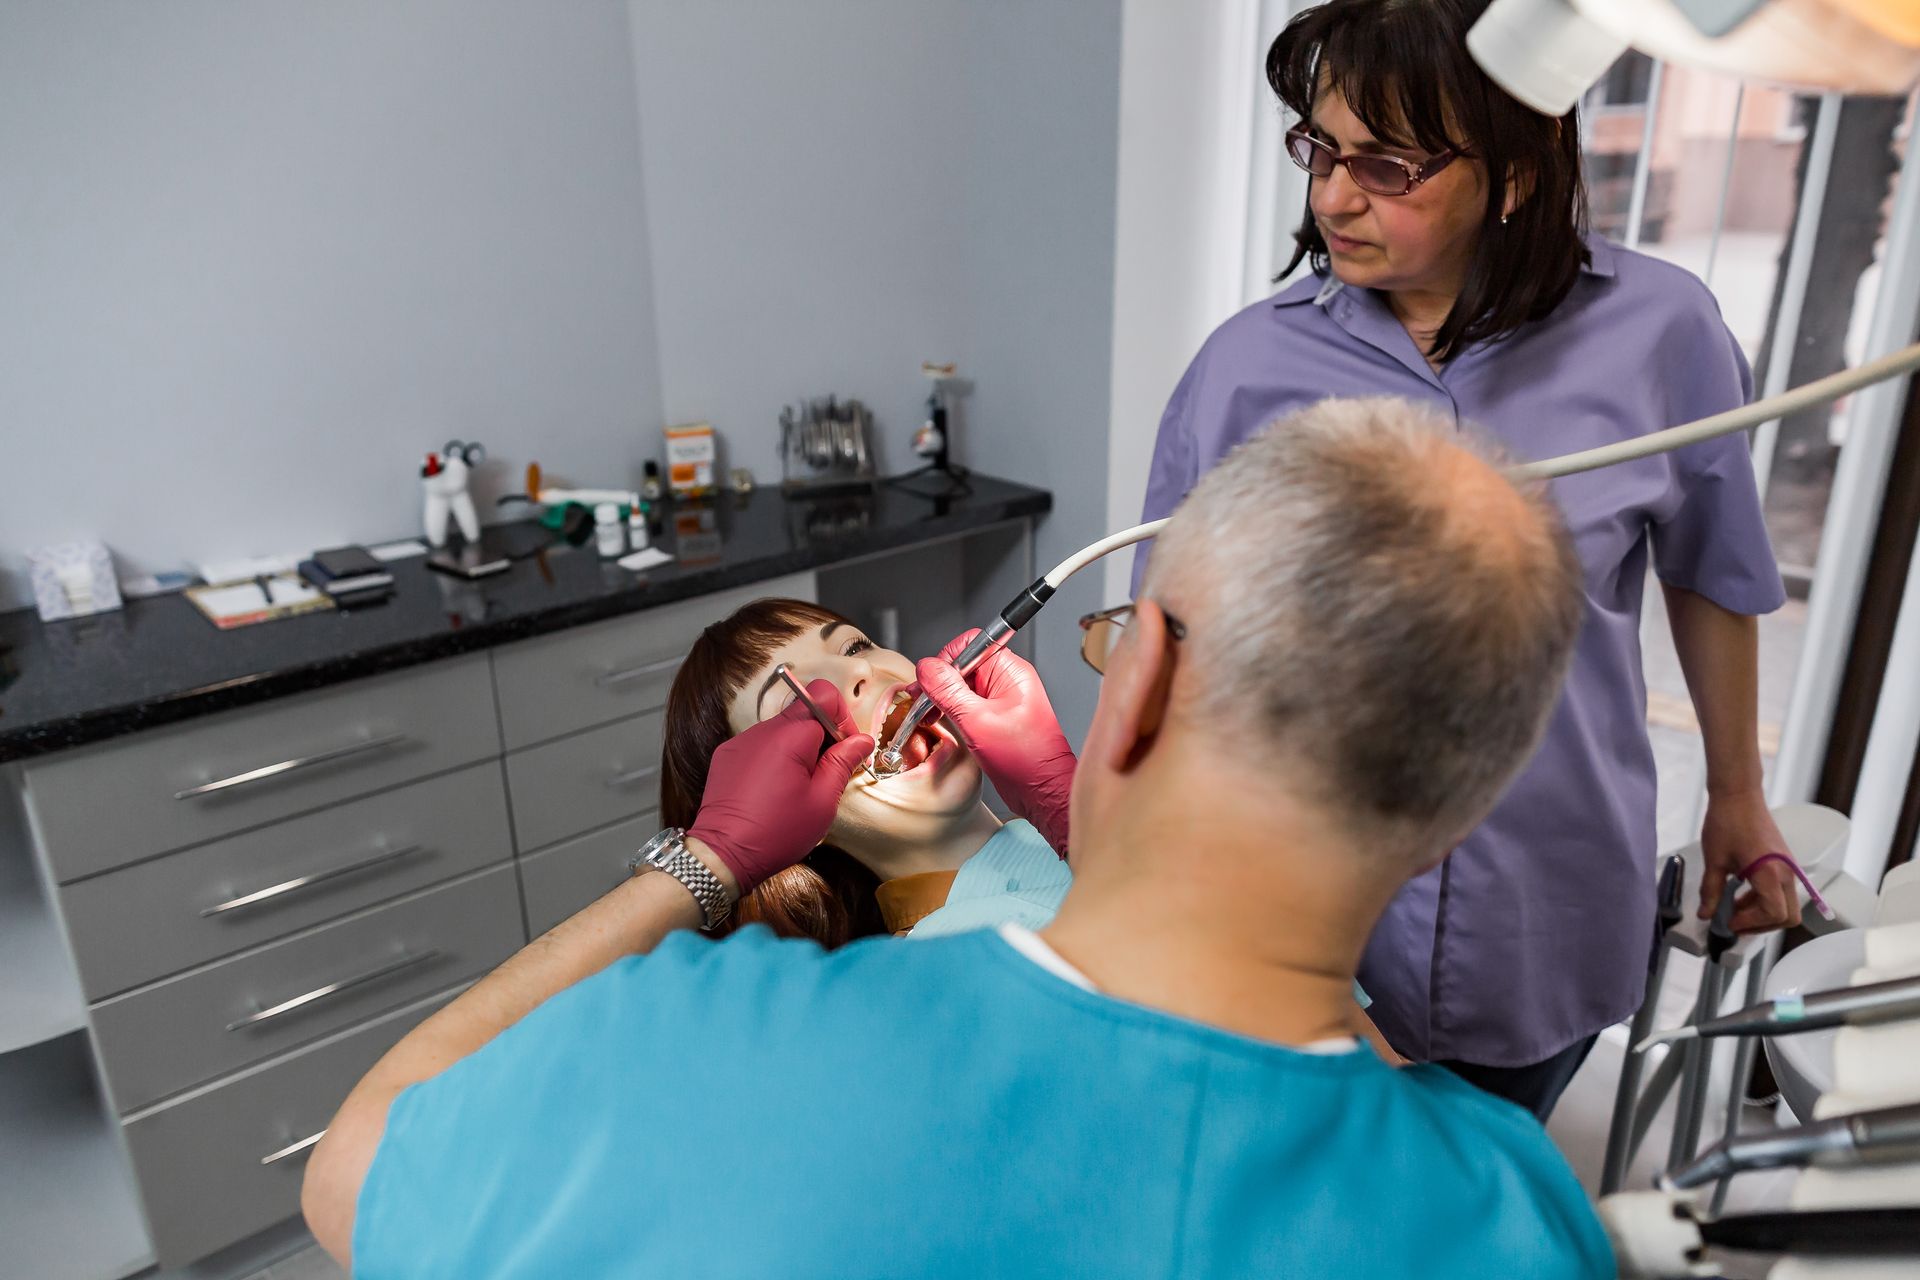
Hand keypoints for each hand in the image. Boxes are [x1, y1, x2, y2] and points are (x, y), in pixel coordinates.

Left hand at [688, 680, 873, 892]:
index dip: (841, 719)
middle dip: (822, 737)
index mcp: (789, 736)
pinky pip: (761, 745)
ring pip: (782, 730)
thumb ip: (843, 763)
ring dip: (798, 749)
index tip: (843, 749)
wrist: (722, 855)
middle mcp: (762, 730)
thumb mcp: (822, 802)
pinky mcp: (727, 756)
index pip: (824, 696)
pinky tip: (774, 790)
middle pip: (803, 713)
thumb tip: (862, 740)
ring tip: (798, 787)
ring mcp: (741, 742)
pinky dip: (774, 759)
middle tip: (826, 774)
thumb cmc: (775, 833)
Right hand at [914, 631, 1075, 855]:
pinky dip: (951, 711)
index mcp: (1009, 672)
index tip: (929, 682)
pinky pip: (968, 704)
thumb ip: (948, 691)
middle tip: (922, 702)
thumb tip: (927, 667)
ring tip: (928, 715)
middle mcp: (1006, 681)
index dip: (945, 660)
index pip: (969, 645)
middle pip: (963, 665)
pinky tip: (941, 722)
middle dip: (939, 682)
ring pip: (962, 686)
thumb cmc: (1025, 760)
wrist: (1042, 792)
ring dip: (942, 698)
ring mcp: (1001, 699)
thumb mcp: (977, 721)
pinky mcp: (995, 717)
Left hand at [1698, 788, 1801, 934]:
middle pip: (1788, 916)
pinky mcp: (1785, 863)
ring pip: (1786, 905)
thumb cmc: (1727, 821)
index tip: (1728, 923)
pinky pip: (1782, 891)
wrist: (1739, 795)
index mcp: (1771, 873)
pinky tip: (1740, 895)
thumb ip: (1711, 891)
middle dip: (1761, 925)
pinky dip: (1764, 899)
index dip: (1750, 923)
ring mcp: (1789, 868)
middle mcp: (1787, 873)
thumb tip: (1707, 915)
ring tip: (1732, 909)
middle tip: (1734, 923)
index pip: (1774, 914)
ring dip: (1762, 912)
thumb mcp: (1714, 860)